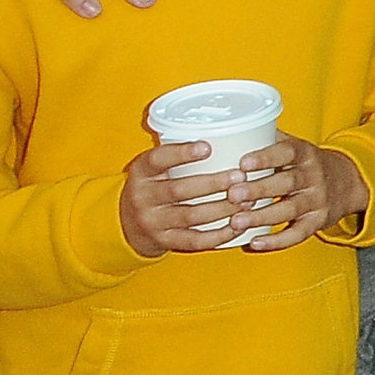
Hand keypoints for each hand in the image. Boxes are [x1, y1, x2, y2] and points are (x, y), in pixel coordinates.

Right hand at [117, 143, 248, 256]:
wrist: (127, 224)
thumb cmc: (155, 185)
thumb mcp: (155, 167)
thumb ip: (179, 154)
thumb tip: (229, 133)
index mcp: (141, 172)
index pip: (158, 160)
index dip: (182, 153)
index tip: (208, 147)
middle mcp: (143, 197)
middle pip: (179, 190)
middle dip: (213, 183)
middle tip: (241, 176)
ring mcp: (152, 222)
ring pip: (191, 216)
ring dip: (222, 209)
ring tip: (248, 200)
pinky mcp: (164, 242)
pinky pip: (194, 240)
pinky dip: (219, 235)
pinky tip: (239, 226)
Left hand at [230, 135, 370, 251]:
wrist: (349, 183)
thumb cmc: (308, 164)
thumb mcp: (296, 146)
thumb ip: (269, 139)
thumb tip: (229, 130)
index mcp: (305, 154)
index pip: (287, 152)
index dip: (266, 157)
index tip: (243, 163)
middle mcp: (313, 176)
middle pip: (286, 183)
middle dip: (259, 189)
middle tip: (233, 194)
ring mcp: (317, 201)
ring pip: (289, 210)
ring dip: (261, 216)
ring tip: (236, 222)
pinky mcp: (317, 222)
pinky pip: (297, 234)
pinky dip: (276, 241)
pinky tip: (253, 243)